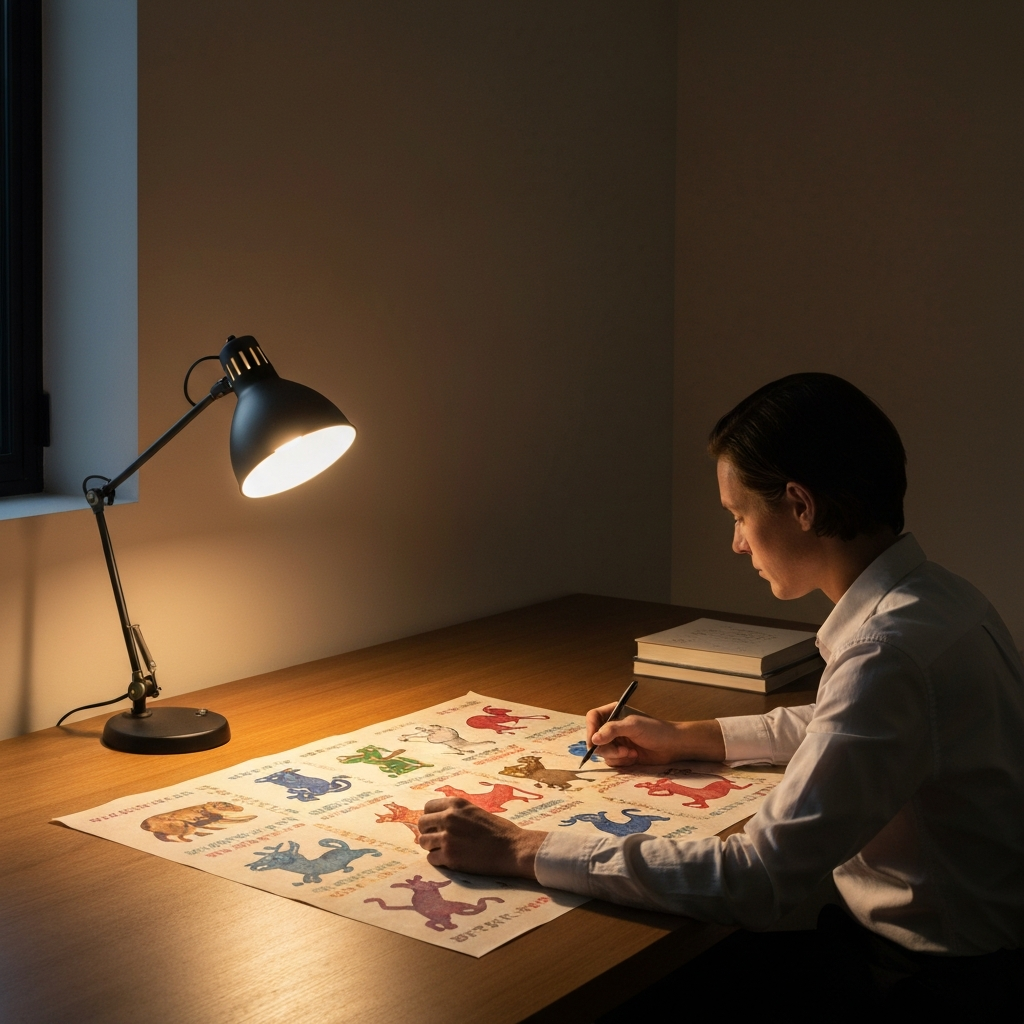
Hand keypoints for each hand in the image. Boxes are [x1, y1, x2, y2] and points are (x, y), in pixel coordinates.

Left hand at [417, 798, 546, 878]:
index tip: (436, 825)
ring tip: (445, 850)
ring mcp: (447, 838)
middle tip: (437, 839)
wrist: (512, 848)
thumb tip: (438, 819)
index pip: (428, 807)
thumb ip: (456, 813)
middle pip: (422, 824)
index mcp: (456, 804)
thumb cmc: (498, 830)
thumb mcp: (475, 811)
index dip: (431, 817)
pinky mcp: (449, 857)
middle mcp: (448, 818)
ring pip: (423, 842)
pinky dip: (438, 860)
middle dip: (427, 832)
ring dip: (432, 846)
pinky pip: (431, 858)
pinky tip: (450, 859)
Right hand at [586, 705, 725, 765]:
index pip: (592, 718)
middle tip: (622, 750)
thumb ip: (612, 730)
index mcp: (613, 713)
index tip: (594, 741)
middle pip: (595, 739)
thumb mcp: (633, 726)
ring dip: (616, 755)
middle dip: (608, 747)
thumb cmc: (656, 730)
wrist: (673, 745)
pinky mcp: (622, 755)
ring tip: (631, 753)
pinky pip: (612, 761)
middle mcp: (612, 727)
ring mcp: (616, 741)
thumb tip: (594, 739)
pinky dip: (621, 762)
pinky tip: (634, 757)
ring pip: (603, 752)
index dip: (590, 729)